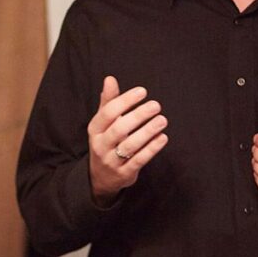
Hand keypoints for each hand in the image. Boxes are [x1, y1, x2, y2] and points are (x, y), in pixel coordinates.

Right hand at [88, 76, 167, 205]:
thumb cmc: (105, 141)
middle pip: (119, 129)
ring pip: (129, 146)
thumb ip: (108, 101)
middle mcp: (100, 145)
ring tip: (162, 120)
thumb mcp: (102, 123)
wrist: (100, 177)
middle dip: (138, 115)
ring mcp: (111, 161)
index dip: (125, 100)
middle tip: (156, 105)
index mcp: (95, 129)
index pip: (108, 112)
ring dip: (147, 132)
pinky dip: (151, 148)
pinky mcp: (124, 174)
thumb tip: (110, 79)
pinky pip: (139, 160)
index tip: (143, 91)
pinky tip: (163, 137)